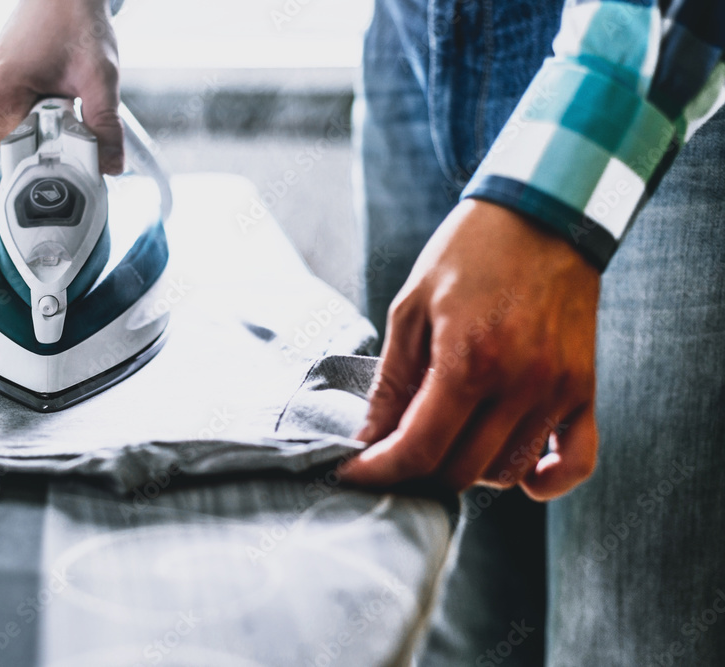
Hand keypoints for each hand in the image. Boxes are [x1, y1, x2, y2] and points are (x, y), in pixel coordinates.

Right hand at [0, 0, 123, 173]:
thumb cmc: (76, 22)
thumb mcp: (99, 77)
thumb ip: (105, 124)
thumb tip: (110, 167)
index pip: (24, 155)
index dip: (57, 159)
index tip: (81, 148)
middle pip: (23, 148)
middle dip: (56, 142)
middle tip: (78, 111)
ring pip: (24, 135)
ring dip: (51, 128)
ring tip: (66, 95)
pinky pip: (20, 119)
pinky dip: (43, 116)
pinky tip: (57, 93)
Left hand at [341, 199, 600, 499]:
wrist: (542, 214)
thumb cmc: (468, 254)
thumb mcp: (411, 307)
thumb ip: (392, 381)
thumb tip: (370, 438)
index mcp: (468, 361)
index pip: (419, 449)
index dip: (379, 472)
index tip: (354, 473)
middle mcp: (519, 384)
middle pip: (461, 470)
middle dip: (416, 473)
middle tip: (393, 454)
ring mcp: (556, 390)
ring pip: (508, 471)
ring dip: (469, 471)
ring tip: (444, 443)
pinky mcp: (583, 388)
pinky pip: (578, 461)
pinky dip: (547, 481)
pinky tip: (520, 475)